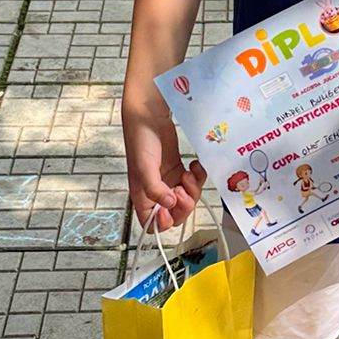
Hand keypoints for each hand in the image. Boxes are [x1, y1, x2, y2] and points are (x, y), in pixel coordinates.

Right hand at [124, 91, 205, 230]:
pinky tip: (193, 166)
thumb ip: (154, 189)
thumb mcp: (144, 167)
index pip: (152, 223)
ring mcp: (168, 181)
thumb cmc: (140, 139)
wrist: (150, 115)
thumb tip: (169, 204)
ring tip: (189, 174)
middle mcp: (155, 191)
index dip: (164, 221)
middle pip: (174, 214)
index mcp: (142, 195)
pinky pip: (193, 183)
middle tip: (184, 189)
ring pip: (186, 199)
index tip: (171, 206)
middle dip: (184, 205)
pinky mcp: (178, 170)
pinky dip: (197, 178)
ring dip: (192, 190)